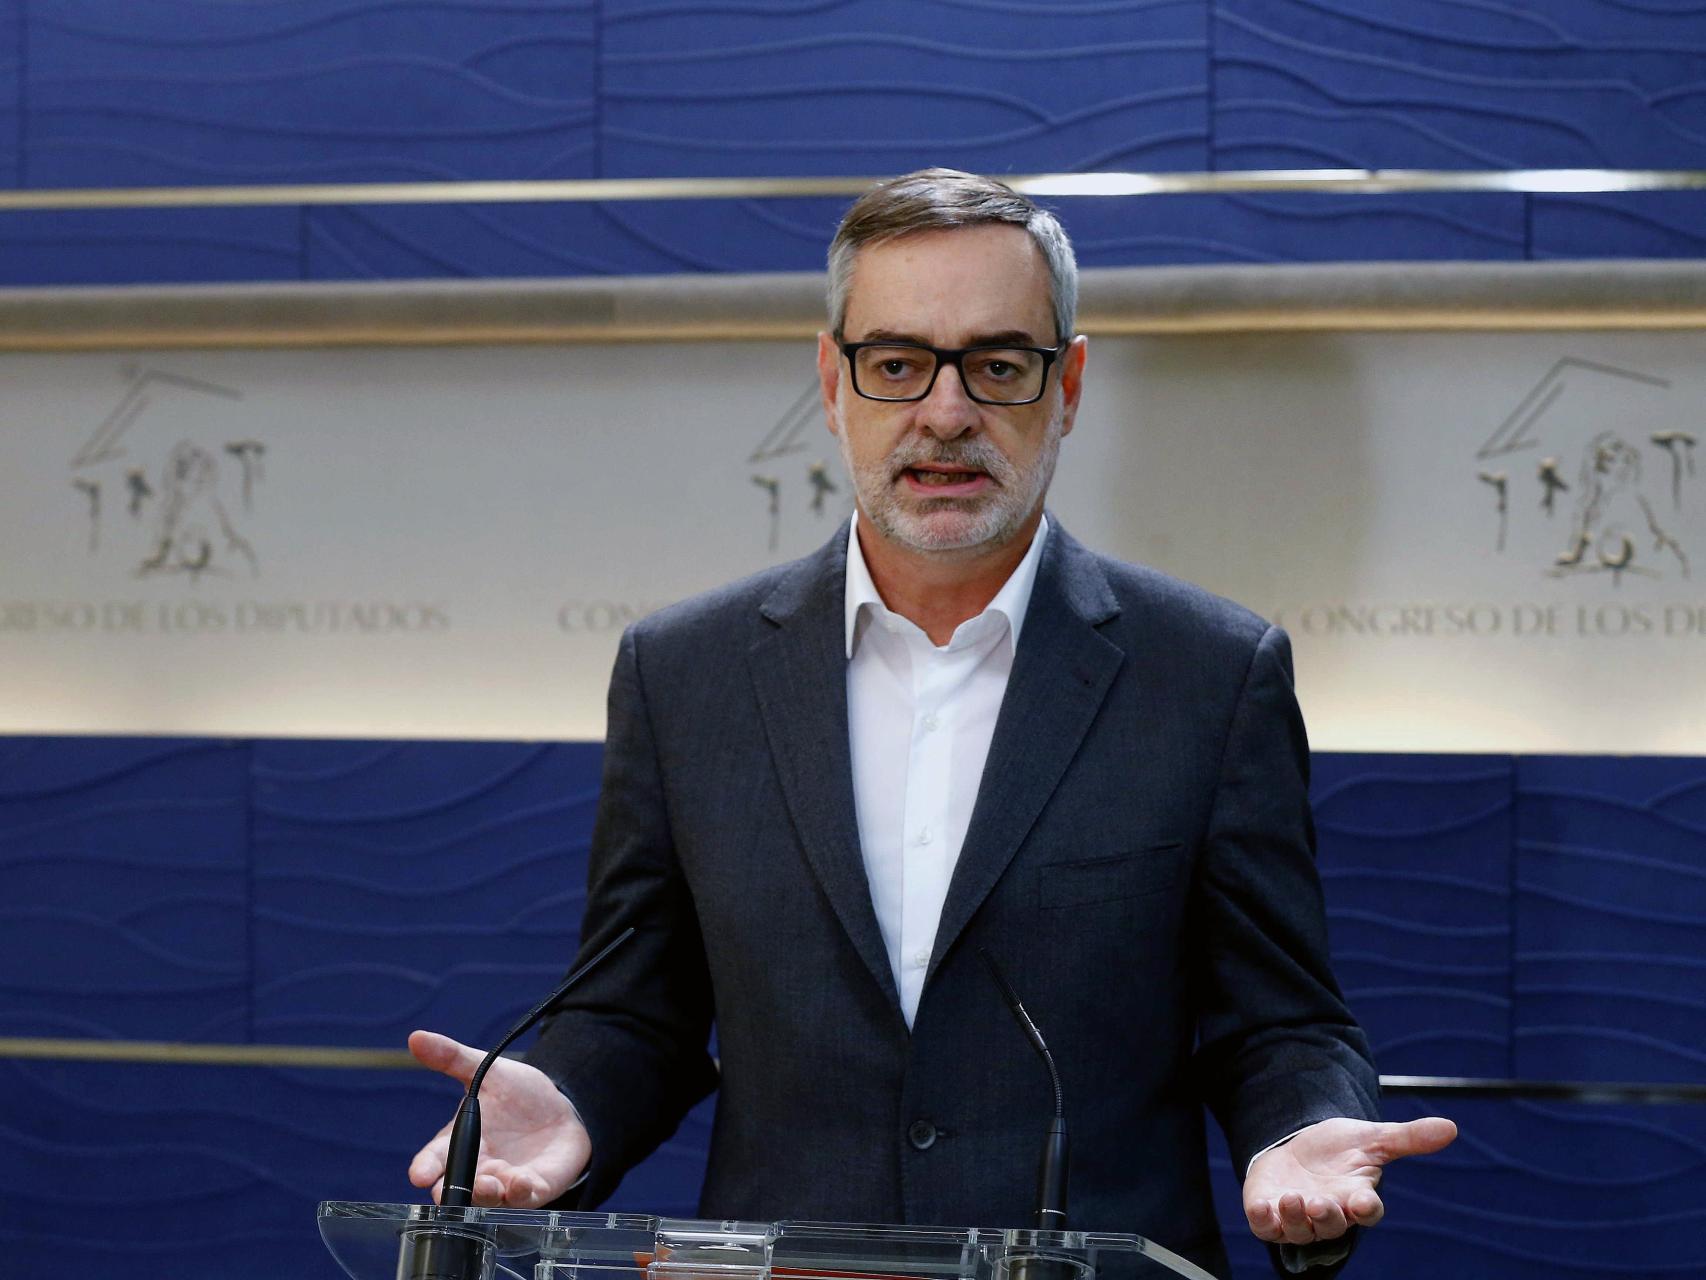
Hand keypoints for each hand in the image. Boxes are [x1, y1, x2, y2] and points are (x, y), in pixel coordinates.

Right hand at [406, 1029, 591, 1208]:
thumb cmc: (517, 1095)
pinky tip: (521, 1182)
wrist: (562, 1108)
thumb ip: (452, 1058)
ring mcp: (505, 1182)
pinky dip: (520, 1194)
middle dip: (449, 1192)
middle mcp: (479, 1168)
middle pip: (455, 1189)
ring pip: (488, 1199)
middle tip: (445, 1189)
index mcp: (461, 1141)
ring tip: (489, 1183)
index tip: (418, 1174)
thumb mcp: (487, 1071)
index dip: (425, 1168)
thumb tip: (416, 1038)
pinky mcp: (534, 1189)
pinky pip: (524, 1199)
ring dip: (485, 1194)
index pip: (435, 1159)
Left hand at [1243, 1116, 1456, 1245]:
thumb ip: (1407, 1137)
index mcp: (1355, 1197)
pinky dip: (1263, 1220)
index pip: (1366, 1211)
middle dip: (1326, 1216)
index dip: (1366, 1209)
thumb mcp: (1369, 1138)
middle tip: (1318, 1202)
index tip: (1364, 1202)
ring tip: (1292, 1198)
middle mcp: (1328, 1213)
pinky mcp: (1268, 1214)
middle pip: (1331, 1225)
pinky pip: (1265, 1227)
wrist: (1296, 1149)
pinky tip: (1260, 1207)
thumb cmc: (1337, 1150)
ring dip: (1294, 1218)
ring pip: (1298, 1230)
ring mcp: (1297, 1218)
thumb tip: (1450, 1127)